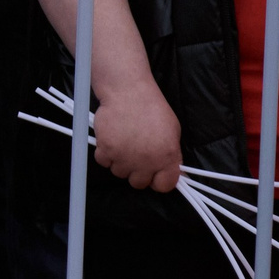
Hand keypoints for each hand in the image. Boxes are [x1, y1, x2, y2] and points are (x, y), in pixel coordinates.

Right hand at [93, 76, 182, 191]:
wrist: (128, 92)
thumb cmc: (153, 109)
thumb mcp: (173, 133)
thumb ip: (173, 156)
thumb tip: (176, 174)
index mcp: (167, 159)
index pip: (163, 186)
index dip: (158, 180)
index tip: (153, 172)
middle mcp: (147, 162)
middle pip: (138, 183)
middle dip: (136, 172)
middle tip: (134, 156)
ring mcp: (125, 157)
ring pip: (119, 172)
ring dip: (119, 162)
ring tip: (121, 145)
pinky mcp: (106, 149)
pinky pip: (103, 161)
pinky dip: (104, 153)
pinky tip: (110, 141)